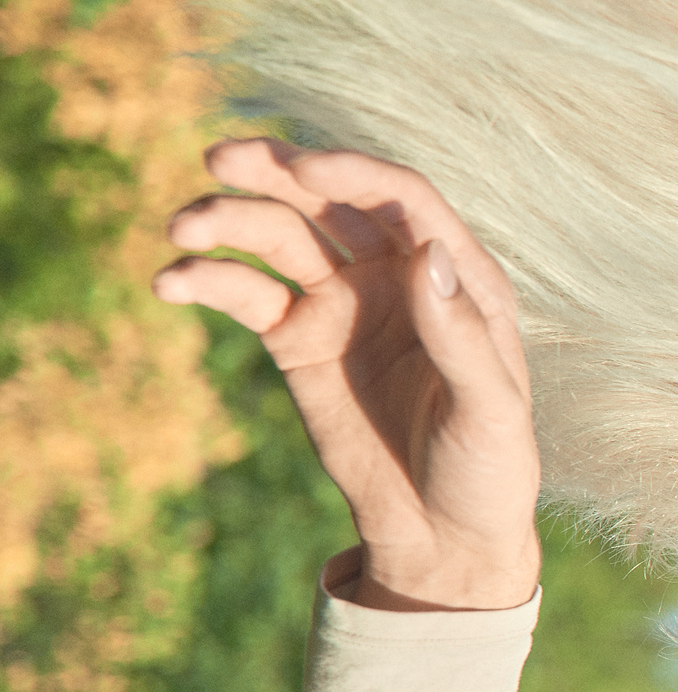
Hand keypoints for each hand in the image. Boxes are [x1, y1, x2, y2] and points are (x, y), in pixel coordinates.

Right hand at [154, 139, 541, 610]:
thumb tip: (429, 253)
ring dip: (229, 221)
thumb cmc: (489, 469)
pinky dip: (208, 279)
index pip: (402, 199)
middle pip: (333, 202)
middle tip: (220, 157)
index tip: (302, 167)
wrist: (442, 533)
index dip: (353, 172)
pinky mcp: (298, 340)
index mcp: (459, 278)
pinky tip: (172, 282)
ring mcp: (345, 304)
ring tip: (183, 229)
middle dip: (278, 173)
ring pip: (281, 238)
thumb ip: (460, 336)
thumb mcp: (490, 408)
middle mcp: (399, 276)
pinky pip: (247, 293)